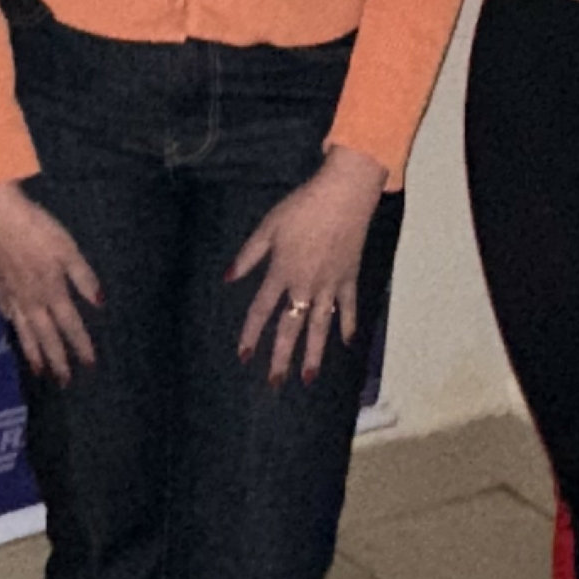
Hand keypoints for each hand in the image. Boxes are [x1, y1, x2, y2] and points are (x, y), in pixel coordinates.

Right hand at [0, 180, 101, 382]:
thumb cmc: (37, 228)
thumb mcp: (67, 248)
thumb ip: (83, 277)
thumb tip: (99, 303)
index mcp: (52, 290)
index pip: (70, 325)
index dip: (80, 345)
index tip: (89, 365)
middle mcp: (32, 299)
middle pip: (46, 336)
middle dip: (57, 360)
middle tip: (64, 382)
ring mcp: (12, 294)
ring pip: (24, 330)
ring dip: (33, 352)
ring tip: (38, 371)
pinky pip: (6, 312)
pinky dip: (12, 325)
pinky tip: (13, 329)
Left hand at [230, 148, 385, 385]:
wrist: (343, 196)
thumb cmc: (301, 208)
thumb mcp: (268, 227)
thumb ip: (248, 255)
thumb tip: (228, 279)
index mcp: (281, 273)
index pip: (261, 311)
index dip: (250, 334)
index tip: (243, 356)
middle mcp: (304, 286)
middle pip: (290, 328)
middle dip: (282, 357)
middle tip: (275, 383)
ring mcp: (330, 286)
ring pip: (320, 327)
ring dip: (314, 354)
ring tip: (309, 377)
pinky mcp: (349, 278)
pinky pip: (347, 308)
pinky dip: (347, 325)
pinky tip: (346, 343)